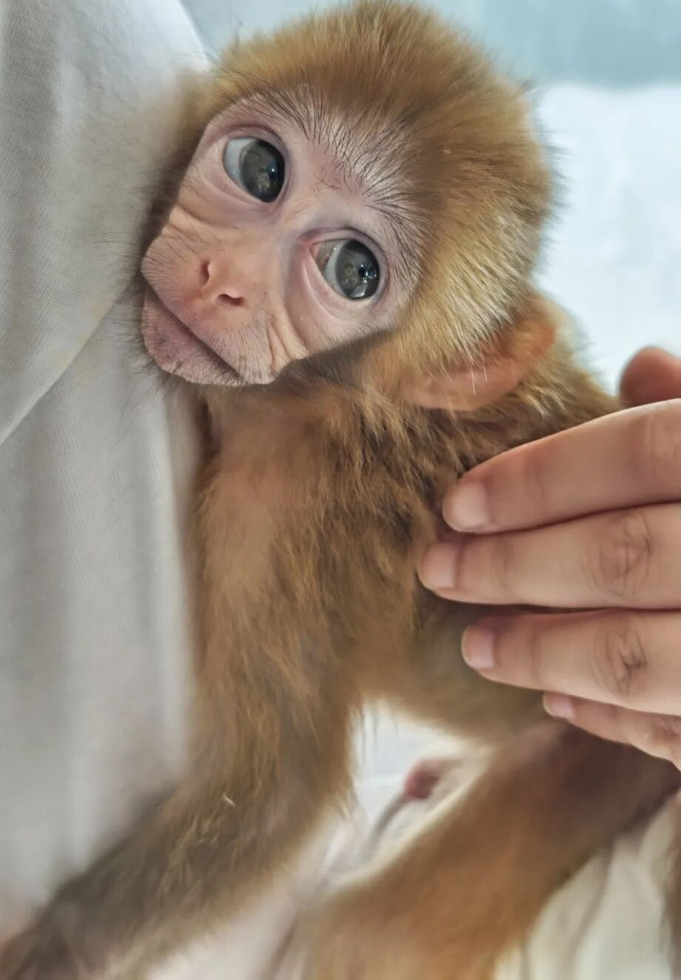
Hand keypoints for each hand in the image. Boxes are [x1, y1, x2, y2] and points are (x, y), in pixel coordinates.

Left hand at [418, 348, 680, 764]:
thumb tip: (638, 365)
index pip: (640, 455)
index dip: (539, 479)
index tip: (458, 503)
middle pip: (623, 556)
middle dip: (515, 567)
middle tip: (442, 572)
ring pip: (643, 655)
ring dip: (547, 652)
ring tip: (480, 646)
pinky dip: (620, 721)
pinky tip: (562, 702)